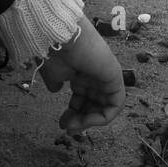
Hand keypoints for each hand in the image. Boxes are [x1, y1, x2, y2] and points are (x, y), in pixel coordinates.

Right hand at [39, 17, 124, 132]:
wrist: (61, 37)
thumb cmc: (55, 53)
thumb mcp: (52, 73)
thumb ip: (55, 83)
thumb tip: (55, 89)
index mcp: (81, 72)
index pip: (82, 97)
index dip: (73, 113)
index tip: (62, 123)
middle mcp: (95, 74)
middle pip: (94, 103)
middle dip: (81, 119)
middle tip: (68, 129)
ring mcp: (106, 75)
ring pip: (105, 106)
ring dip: (90, 121)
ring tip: (74, 127)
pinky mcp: (115, 77)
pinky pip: (115, 103)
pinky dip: (104, 116)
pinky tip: (87, 121)